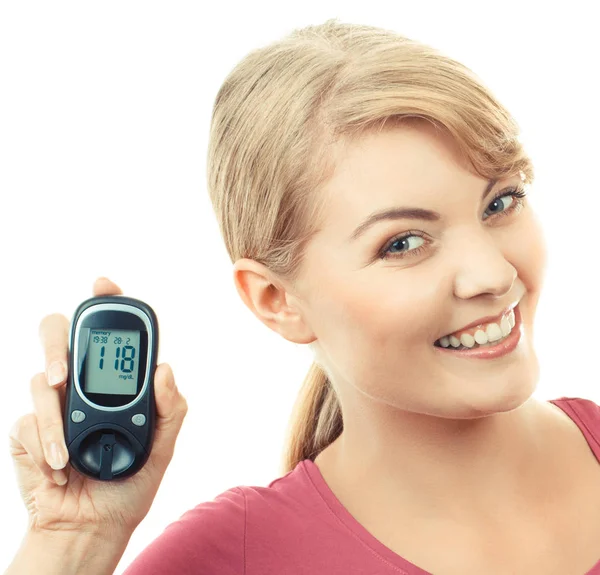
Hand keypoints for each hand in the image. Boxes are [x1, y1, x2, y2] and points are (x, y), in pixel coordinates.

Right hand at [8, 277, 188, 536]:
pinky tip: (61, 467)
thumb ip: (170, 407)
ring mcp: (52, 403)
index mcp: (116, 381)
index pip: (110, 333)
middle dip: (57, 342)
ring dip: (54, 418)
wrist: (93, 524)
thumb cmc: (129, 480)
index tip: (104, 286)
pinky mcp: (28, 426)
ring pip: (40, 379)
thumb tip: (164, 368)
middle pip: (58, 335)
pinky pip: (28, 418)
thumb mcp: (162, 445)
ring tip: (69, 451)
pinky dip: (46, 443)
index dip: (106, 303)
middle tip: (64, 372)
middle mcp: (81, 383)